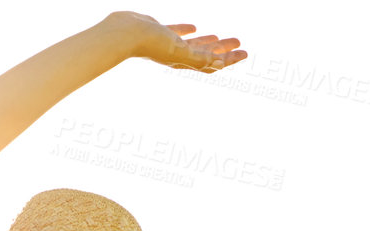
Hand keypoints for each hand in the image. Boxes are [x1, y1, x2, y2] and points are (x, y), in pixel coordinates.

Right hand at [101, 12, 246, 72]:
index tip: (245, 53)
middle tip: (238, 43)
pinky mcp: (160, 33)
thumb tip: (220, 64)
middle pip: (206, 55)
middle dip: (224, 50)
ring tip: (220, 38)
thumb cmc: (151, 43)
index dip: (229, 59)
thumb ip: (199, 58)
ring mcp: (168, 45)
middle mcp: (178, 56)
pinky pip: (177, 32)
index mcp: (184, 61)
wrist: (124, 33)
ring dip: (208, 42)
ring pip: (193, 44)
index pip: (212, 64)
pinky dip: (187, 31)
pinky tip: (194, 27)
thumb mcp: (179, 51)